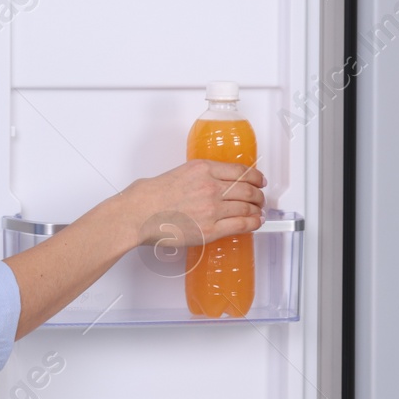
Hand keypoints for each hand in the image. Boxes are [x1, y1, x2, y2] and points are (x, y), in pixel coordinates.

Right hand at [114, 159, 266, 248]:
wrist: (138, 214)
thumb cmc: (148, 196)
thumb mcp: (176, 173)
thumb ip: (196, 176)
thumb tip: (208, 183)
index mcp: (202, 169)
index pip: (240, 171)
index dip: (255, 176)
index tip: (258, 179)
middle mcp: (210, 186)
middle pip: (247, 189)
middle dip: (258, 194)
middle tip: (261, 197)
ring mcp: (212, 208)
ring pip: (247, 207)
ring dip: (257, 209)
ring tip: (259, 211)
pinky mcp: (210, 229)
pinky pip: (240, 225)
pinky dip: (253, 223)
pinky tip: (256, 223)